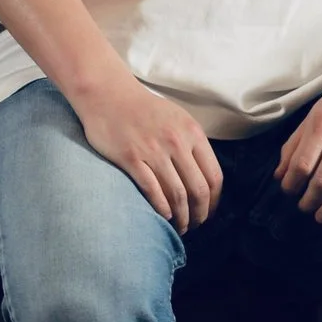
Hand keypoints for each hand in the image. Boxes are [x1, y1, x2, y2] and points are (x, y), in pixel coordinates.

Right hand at [73, 83, 221, 233]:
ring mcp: (153, 150)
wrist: (107, 94)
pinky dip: (161, 207)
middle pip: (198, 189)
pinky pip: (152, 190)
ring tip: (180, 226)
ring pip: (177, 194)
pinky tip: (163, 215)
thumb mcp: (177, 118)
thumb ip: (192, 143)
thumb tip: (204, 175)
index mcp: (192, 132)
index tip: (209, 211)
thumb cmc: (143, 109)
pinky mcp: (130, 157)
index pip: (214, 175)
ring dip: (182, 216)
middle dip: (200, 214)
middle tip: (196, 225)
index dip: (214, 200)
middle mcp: (176, 142)